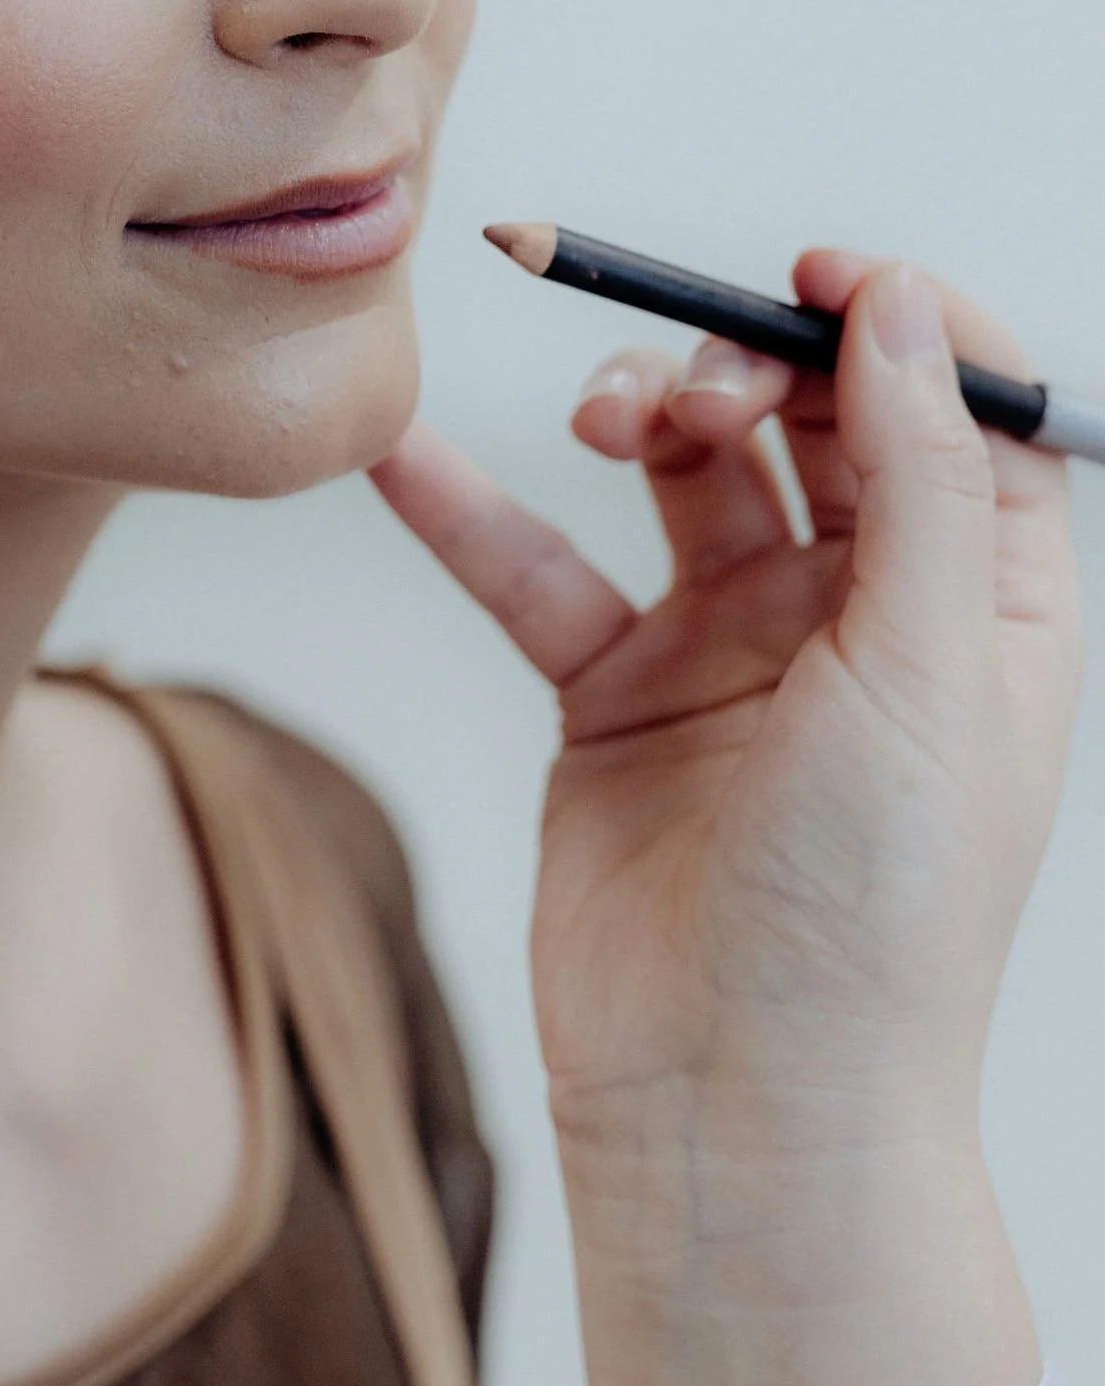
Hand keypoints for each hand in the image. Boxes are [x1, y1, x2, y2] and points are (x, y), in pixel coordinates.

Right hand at [374, 252, 1082, 1385]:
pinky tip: (407, 456)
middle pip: (808, 419)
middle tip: (687, 389)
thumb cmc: (873, 920)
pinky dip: (472, 510)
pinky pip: (540, 574)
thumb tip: (902, 301)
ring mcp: (733, 654)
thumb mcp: (928, 671)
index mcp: (978, 608)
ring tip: (601, 420)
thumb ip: (919, 474)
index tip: (816, 274)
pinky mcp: (615, 700)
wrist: (736, 1111)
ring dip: (636, 412)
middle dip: (744, 365)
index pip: (959, 412)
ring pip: (680, 472)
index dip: (896, 325)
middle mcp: (862, 616)